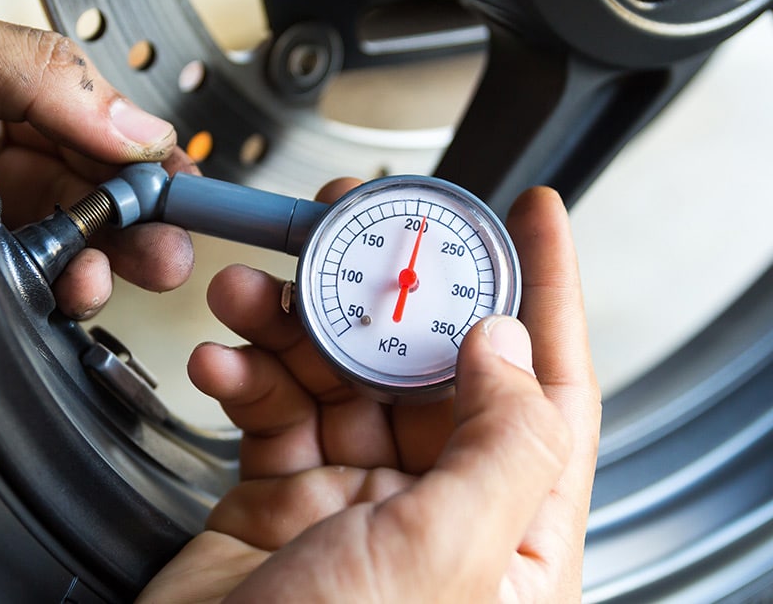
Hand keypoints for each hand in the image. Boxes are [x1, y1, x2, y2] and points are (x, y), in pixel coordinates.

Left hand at [0, 0, 195, 317]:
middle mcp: (1, 146)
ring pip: (67, 243)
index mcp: (11, 88)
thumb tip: (138, 126)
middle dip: (139, 229)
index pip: (108, 131)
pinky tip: (68, 295)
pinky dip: (57, 292)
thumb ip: (51, 80)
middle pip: (97, 195)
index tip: (184, 196)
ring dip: (99, 269)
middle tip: (164, 255)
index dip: (152, 165)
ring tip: (103, 280)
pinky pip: (25, 277)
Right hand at [138, 184, 600, 601]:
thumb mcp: (444, 559)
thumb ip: (498, 446)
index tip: (537, 214)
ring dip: (293, 324)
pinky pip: (274, 413)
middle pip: (429, 366)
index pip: (550, 390)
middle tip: (354, 226)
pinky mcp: (284, 501)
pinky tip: (222, 363)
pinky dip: (245, 378)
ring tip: (250, 291)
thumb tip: (504, 345)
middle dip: (389, 290)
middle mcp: (440, 511)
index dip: (548, 290)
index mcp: (510, 533)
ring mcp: (359, 504)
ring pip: (340, 377)